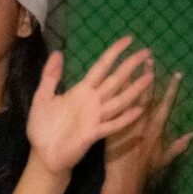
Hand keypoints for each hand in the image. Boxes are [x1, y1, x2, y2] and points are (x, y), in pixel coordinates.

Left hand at [26, 36, 153, 176]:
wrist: (42, 154)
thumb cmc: (43, 127)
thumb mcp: (42, 97)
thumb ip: (50, 76)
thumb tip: (58, 52)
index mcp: (82, 91)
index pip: (101, 67)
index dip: (114, 53)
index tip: (129, 39)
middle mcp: (93, 102)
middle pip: (115, 80)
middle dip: (130, 66)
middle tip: (147, 52)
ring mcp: (95, 117)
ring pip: (119, 100)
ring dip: (134, 89)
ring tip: (149, 77)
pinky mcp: (94, 133)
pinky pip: (112, 125)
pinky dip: (125, 118)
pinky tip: (138, 110)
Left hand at [105, 68, 192, 181]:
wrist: (125, 180)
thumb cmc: (145, 170)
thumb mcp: (164, 158)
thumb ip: (178, 145)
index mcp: (157, 128)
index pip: (165, 104)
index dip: (171, 90)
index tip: (177, 74)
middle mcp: (143, 122)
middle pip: (146, 95)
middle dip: (148, 77)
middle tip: (149, 59)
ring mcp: (126, 124)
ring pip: (129, 99)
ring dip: (130, 82)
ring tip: (131, 66)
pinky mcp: (111, 127)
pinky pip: (112, 109)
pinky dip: (112, 97)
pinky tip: (110, 84)